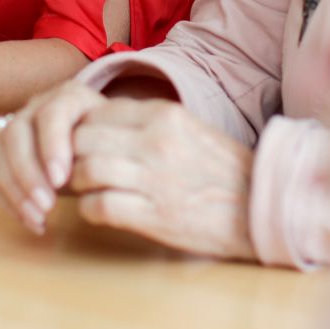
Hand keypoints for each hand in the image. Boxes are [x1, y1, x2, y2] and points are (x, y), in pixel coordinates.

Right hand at [0, 79, 109, 233]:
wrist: (105, 148)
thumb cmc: (114, 147)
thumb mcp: (119, 144)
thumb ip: (107, 151)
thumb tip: (93, 170)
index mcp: (68, 97)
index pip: (51, 114)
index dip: (52, 145)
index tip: (60, 180)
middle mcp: (37, 107)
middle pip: (16, 133)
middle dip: (28, 173)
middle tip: (47, 206)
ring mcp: (16, 128)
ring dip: (14, 190)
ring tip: (39, 218)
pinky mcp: (5, 154)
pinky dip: (6, 201)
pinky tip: (32, 221)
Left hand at [66, 100, 254, 257]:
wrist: (261, 207)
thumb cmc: (221, 170)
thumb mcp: (187, 129)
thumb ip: (146, 123)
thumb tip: (100, 125)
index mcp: (164, 115)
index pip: (97, 112)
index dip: (79, 129)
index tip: (78, 145)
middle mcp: (156, 142)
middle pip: (84, 139)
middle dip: (68, 156)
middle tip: (70, 169)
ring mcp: (155, 179)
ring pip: (86, 171)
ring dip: (78, 184)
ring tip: (85, 190)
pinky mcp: (155, 216)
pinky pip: (100, 207)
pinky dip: (90, 210)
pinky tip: (99, 211)